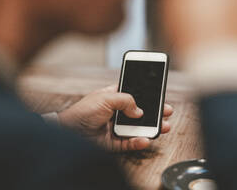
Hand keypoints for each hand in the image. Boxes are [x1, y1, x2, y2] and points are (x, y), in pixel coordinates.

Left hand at [58, 85, 172, 150]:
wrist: (69, 131)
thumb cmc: (83, 110)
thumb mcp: (105, 98)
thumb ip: (126, 100)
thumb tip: (139, 111)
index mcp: (114, 97)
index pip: (134, 94)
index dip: (147, 94)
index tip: (159, 93)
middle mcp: (117, 112)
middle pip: (140, 112)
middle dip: (155, 112)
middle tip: (167, 111)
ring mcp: (117, 127)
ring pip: (138, 128)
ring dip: (151, 128)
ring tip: (163, 126)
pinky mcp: (114, 142)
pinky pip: (130, 143)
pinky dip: (139, 142)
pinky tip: (145, 139)